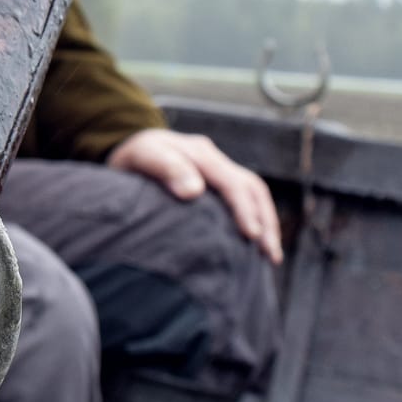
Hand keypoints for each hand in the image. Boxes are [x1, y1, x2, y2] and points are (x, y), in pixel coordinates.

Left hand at [107, 128, 283, 265]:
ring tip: (271, 255)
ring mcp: (219, 170)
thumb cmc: (134, 157)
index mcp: (200, 153)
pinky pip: (244, 199)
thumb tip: (194, 191)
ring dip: (266, 222)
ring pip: (254, 194)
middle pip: (252, 188)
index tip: (252, 235)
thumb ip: (165, 168)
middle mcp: (215, 160)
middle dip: (265, 220)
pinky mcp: (218, 183)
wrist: (129, 145)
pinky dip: (255, 220)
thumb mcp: (143, 156)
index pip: (232, 181)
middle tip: (270, 254)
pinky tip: (256, 246)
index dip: (244, 209)